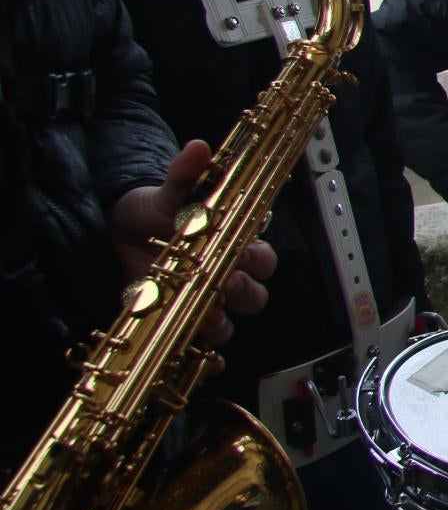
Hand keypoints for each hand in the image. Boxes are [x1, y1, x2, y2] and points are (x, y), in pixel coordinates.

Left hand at [109, 139, 273, 349]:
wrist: (122, 231)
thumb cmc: (156, 212)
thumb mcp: (169, 191)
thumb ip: (186, 173)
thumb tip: (199, 147)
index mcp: (234, 245)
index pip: (263, 257)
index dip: (256, 261)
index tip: (238, 257)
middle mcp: (226, 276)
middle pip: (255, 294)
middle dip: (241, 293)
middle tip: (220, 286)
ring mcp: (205, 302)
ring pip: (232, 322)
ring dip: (222, 324)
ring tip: (203, 320)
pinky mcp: (183, 321)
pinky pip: (207, 348)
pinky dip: (210, 358)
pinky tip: (204, 362)